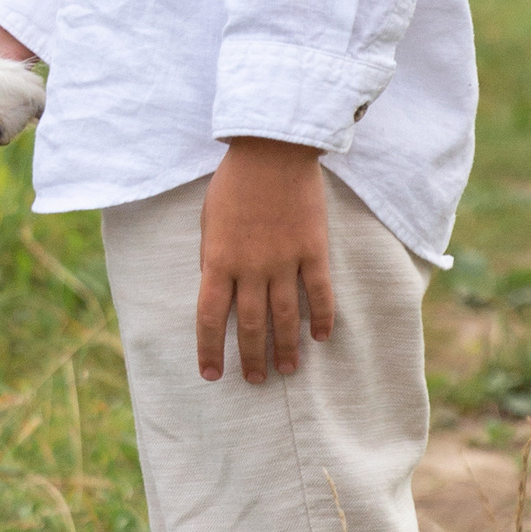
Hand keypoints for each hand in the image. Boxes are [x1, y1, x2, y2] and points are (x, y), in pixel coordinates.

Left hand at [197, 138, 334, 383]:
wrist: (271, 151)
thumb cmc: (233, 183)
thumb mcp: (208, 220)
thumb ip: (212, 256)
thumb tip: (215, 286)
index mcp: (218, 260)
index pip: (209, 317)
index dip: (209, 349)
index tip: (212, 374)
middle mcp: (250, 268)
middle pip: (250, 325)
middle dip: (251, 357)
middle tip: (255, 380)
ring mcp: (284, 261)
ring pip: (285, 317)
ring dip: (285, 348)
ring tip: (287, 370)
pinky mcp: (313, 250)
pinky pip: (319, 293)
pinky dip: (322, 317)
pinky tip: (322, 338)